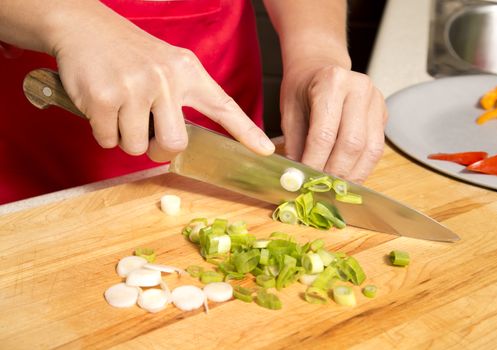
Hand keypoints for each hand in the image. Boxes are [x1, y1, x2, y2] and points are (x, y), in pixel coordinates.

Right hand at [51, 4, 273, 160]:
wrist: (83, 26)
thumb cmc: (128, 54)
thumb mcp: (167, 65)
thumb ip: (181, 98)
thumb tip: (182, 142)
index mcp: (187, 72)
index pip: (223, 106)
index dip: (246, 131)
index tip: (266, 151)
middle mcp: (166, 79)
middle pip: (174, 144)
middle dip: (158, 151)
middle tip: (148, 138)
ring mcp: (136, 87)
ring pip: (136, 147)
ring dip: (125, 138)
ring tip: (119, 110)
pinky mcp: (105, 97)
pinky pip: (108, 140)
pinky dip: (102, 132)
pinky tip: (100, 107)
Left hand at [280, 60, 386, 182]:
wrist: (320, 67)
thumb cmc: (302, 88)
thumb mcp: (289, 112)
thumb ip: (295, 144)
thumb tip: (297, 178)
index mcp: (332, 82)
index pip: (324, 133)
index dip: (314, 162)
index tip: (304, 181)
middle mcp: (359, 89)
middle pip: (352, 143)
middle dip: (335, 172)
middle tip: (320, 188)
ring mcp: (376, 101)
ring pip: (370, 149)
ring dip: (352, 174)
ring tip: (334, 188)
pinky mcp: (383, 114)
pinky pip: (376, 149)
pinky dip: (362, 168)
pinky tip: (348, 177)